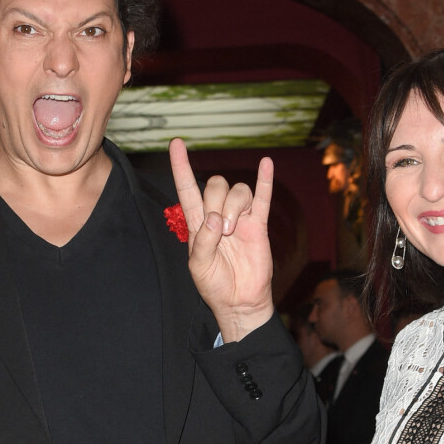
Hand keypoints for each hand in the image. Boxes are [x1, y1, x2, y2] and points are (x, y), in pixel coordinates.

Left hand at [169, 138, 273, 341]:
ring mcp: (240, 217)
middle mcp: (217, 213)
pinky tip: (266, 163)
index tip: (176, 143)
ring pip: (238, 190)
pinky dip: (265, 180)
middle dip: (217, 202)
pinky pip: (263, 197)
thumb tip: (214, 218)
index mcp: (197, 222)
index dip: (181, 166)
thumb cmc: (215, 284)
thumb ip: (202, 241)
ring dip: (234, 207)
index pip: (186, 187)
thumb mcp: (198, 266)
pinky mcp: (259, 224)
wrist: (240, 300)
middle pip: (215, 185)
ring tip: (233, 231)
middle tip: (221, 231)